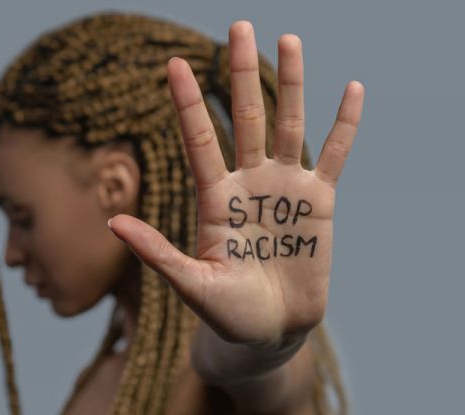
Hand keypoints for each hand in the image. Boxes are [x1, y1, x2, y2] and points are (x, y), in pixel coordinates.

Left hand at [108, 21, 363, 346]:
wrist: (272, 333)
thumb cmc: (227, 313)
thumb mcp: (191, 283)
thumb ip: (157, 252)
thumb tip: (113, 222)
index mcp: (215, 198)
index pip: (200, 139)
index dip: (189, 103)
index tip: (175, 63)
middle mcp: (248, 182)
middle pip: (244, 116)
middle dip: (239, 72)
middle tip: (237, 25)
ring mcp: (284, 188)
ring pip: (287, 123)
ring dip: (289, 82)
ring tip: (289, 39)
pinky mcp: (318, 203)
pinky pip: (333, 155)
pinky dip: (343, 124)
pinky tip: (351, 89)